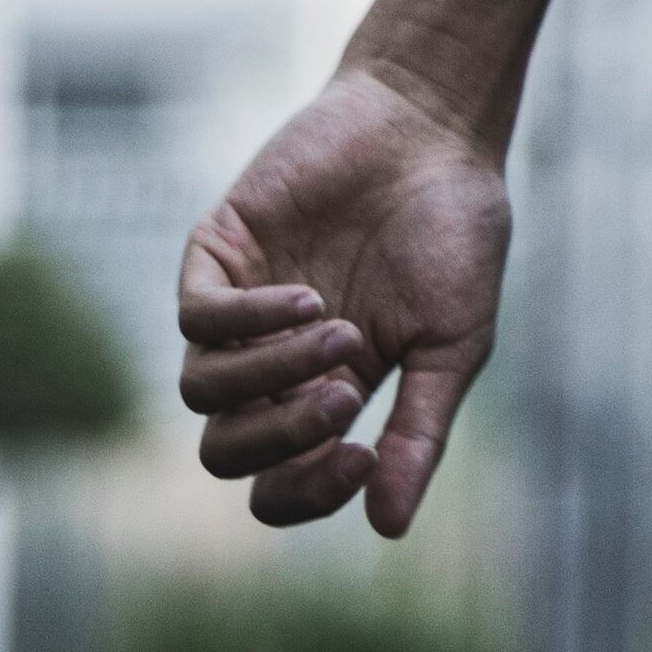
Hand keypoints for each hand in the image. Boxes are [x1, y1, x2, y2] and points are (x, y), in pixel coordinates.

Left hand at [176, 65, 509, 534]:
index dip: (310, 491)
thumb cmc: (455, 230)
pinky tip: (307, 297)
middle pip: (227, 452)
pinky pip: (196, 319)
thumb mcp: (453, 342)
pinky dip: (247, 324)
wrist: (436, 124)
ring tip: (336, 329)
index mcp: (329, 393)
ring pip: (202, 392)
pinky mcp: (219, 252)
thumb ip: (418, 430)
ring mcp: (240, 307)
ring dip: (269, 377)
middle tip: (343, 396)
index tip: (363, 455)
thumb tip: (388, 527)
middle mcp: (272, 362)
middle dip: (280, 443)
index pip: (280, 484)